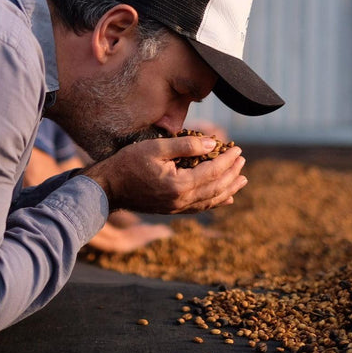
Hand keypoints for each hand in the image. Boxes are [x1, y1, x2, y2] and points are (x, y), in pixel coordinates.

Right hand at [81, 135, 246, 213]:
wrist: (108, 187)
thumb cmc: (128, 163)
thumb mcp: (156, 147)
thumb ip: (186, 145)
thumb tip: (213, 142)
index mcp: (179, 185)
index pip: (212, 171)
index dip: (227, 159)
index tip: (237, 148)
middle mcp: (181, 200)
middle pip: (216, 188)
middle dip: (232, 173)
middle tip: (242, 159)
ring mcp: (177, 208)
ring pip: (211, 200)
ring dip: (229, 189)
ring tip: (242, 180)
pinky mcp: (172, 210)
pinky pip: (200, 207)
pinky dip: (216, 202)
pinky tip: (225, 198)